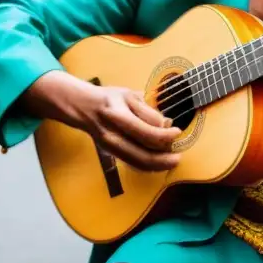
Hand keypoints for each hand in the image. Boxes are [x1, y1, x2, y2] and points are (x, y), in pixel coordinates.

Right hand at [53, 75, 181, 171]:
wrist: (84, 107)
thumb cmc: (110, 98)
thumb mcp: (130, 96)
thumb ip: (148, 111)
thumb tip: (167, 125)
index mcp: (118, 116)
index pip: (147, 133)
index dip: (166, 135)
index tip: (177, 131)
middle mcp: (113, 135)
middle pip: (142, 155)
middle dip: (163, 159)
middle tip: (178, 157)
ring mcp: (110, 148)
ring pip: (137, 163)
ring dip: (157, 165)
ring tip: (171, 161)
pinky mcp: (111, 154)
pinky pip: (132, 164)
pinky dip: (147, 166)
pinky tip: (158, 162)